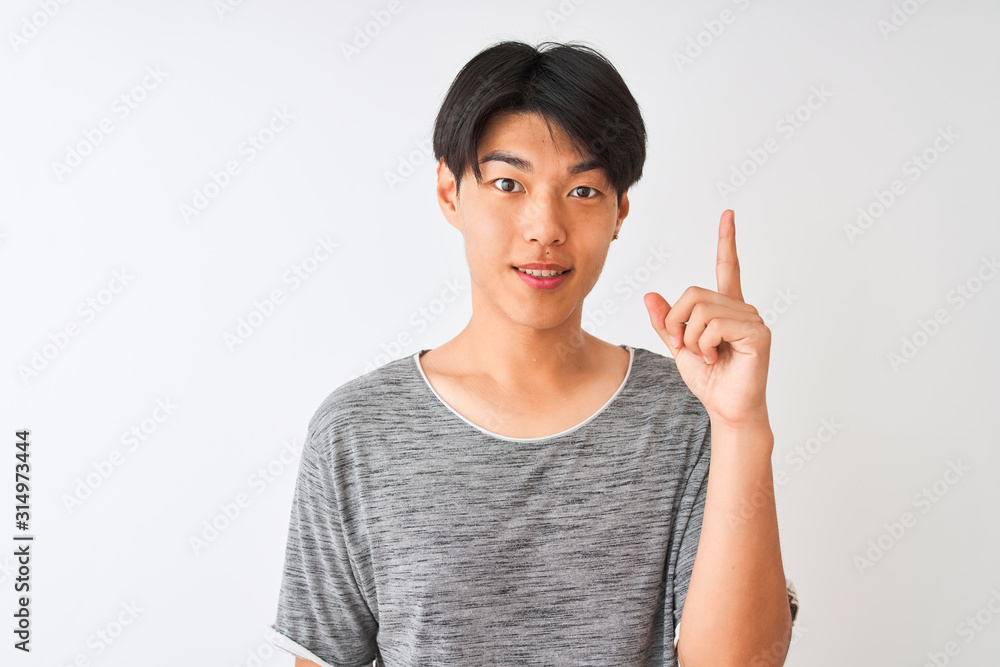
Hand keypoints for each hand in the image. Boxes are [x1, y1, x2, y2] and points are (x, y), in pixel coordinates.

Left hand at [643, 210, 770, 428]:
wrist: (726, 407)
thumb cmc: (709, 378)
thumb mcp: (678, 346)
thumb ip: (666, 321)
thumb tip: (649, 295)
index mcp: (725, 308)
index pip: (726, 267)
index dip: (727, 240)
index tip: (728, 214)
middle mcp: (741, 308)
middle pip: (693, 294)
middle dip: (678, 324)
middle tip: (686, 347)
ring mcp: (752, 319)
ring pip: (701, 312)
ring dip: (692, 340)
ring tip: (707, 356)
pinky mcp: (757, 333)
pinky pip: (714, 326)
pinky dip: (705, 346)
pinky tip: (718, 358)